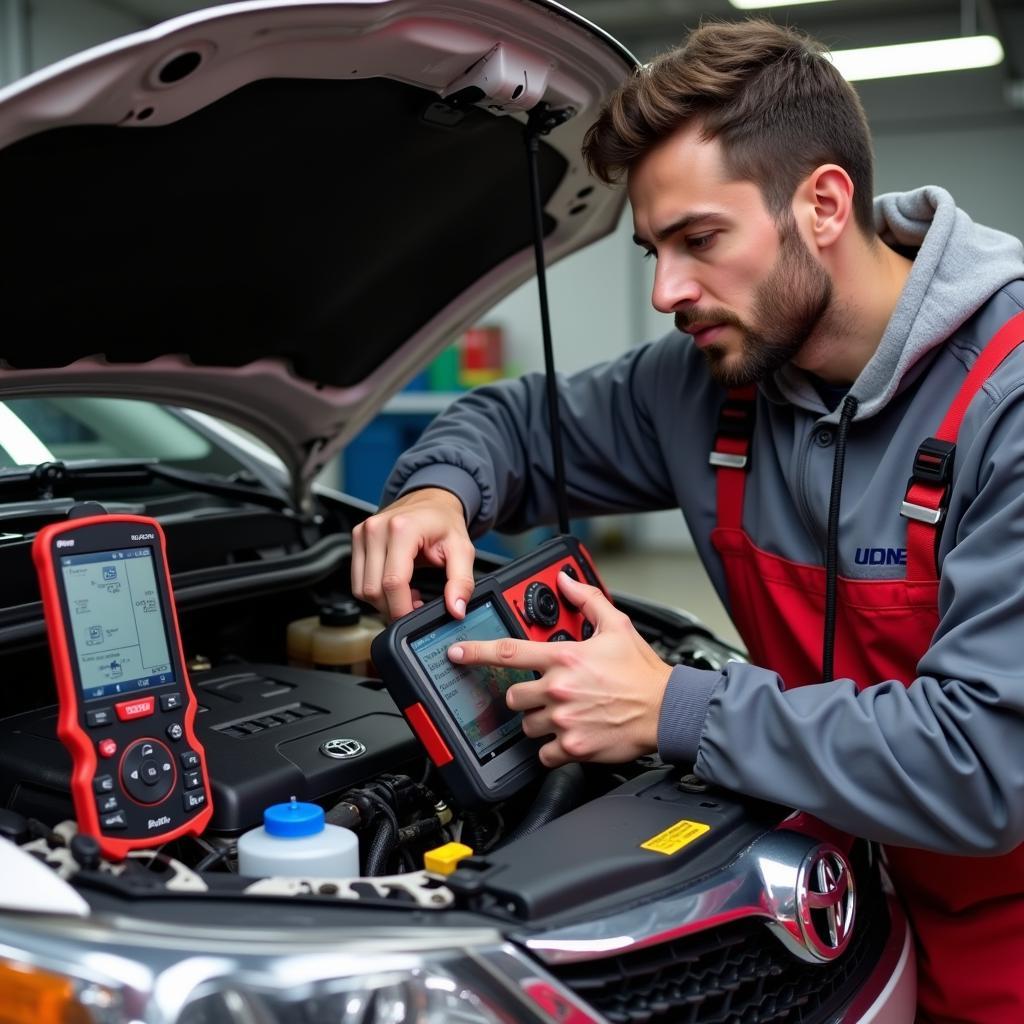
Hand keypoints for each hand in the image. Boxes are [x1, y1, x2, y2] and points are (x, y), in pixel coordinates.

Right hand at [351, 488, 475, 621]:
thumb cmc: (444, 523)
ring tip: (407, 593)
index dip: (402, 608)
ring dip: (383, 601)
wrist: (431, 501)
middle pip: (374, 589)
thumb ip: (461, 581)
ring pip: (362, 589)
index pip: (393, 582)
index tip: (415, 616)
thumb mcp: (462, 550)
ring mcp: (363, 533)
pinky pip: (358, 580)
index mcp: (402, 529)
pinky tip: (395, 585)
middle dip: (394, 607)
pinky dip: (375, 591)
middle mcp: (377, 529)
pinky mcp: (357, 539)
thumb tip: (456, 608)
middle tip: (415, 604)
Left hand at [448, 572, 671, 766]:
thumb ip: (586, 600)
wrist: (666, 710)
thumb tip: (566, 581)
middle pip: (513, 696)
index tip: (457, 653)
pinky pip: (543, 753)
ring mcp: (563, 720)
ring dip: (537, 722)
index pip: (507, 653)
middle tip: (546, 694)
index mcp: (564, 658)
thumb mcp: (617, 625)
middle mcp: (558, 689)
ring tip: (563, 714)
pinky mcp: (572, 747)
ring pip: (526, 725)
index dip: (475, 652)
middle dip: (524, 696)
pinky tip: (568, 736)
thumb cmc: (642, 673)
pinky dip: (551, 748)